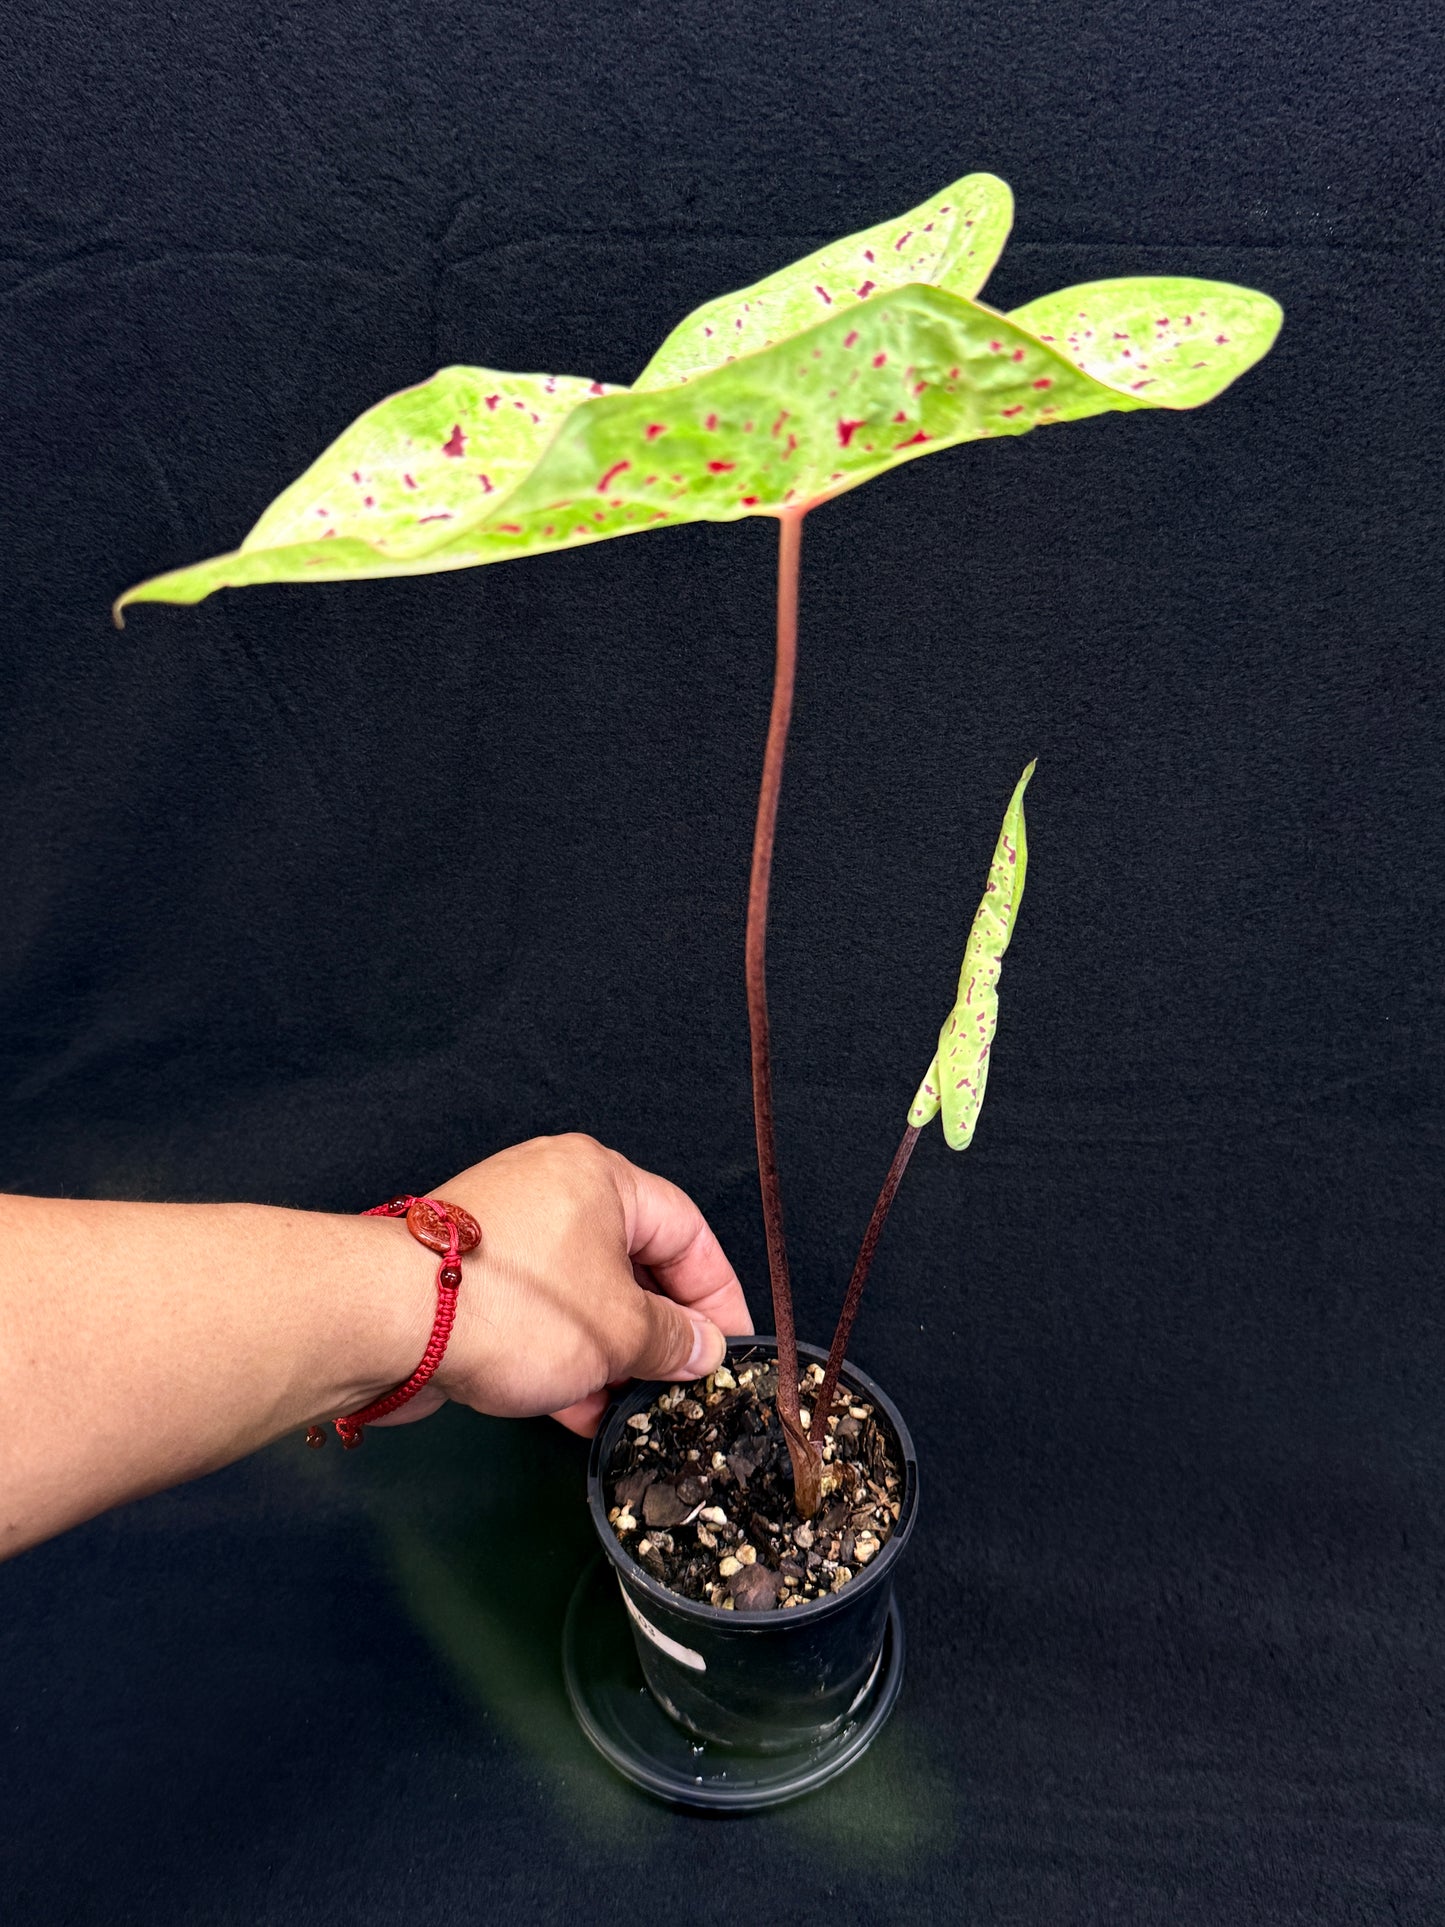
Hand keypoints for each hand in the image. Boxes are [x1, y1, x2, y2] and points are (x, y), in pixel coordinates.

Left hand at [375, 1134, 751, 1436]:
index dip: (717, 1293)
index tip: (731, 1347)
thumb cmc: (516, 1307)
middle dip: (659, 1330)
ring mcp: (508, 1233)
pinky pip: (538, 1314)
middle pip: (632, 1262)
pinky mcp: (471, 1277)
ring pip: (582, 1294)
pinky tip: (578, 1411)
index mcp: (599, 1177)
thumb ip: (672, 1340)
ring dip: (611, 1353)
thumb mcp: (618, 1331)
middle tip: (682, 1383)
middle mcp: (553, 1192)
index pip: (684, 1230)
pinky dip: (564, 1357)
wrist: (387, 1320)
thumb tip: (703, 1349)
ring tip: (631, 1408)